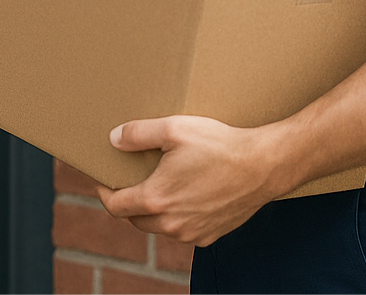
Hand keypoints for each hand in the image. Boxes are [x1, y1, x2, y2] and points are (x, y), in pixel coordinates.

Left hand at [94, 115, 284, 246]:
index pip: (115, 206)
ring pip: (159, 226)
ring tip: (161, 185)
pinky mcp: (210, 236)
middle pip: (134, 219)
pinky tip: (188, 195)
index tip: (103, 181)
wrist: (263, 166)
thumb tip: (113, 139)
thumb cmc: (220, 145)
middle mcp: (171, 224)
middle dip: (128, 202)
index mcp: (156, 199)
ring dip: (154, 210)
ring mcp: (191, 233)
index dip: (103, 193)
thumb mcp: (175, 128)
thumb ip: (138, 134)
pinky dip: (179, 216)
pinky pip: (183, 230)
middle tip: (132, 180)